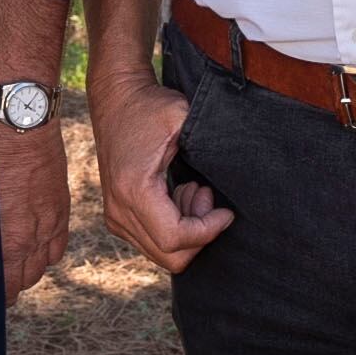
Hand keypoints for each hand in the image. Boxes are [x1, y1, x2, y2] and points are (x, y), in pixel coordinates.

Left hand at [0, 114, 71, 296]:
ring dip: (25, 271)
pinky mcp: (60, 206)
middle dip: (6, 286)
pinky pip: (57, 247)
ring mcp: (47, 222)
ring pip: (39, 267)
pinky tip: (33, 251)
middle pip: (20, 281)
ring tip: (10, 269)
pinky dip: (46, 254)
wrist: (16, 113)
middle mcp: (26, 236)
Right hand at [87, 61, 231, 273]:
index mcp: (135, 190)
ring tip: (194, 190)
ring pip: (161, 253)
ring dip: (187, 230)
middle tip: (208, 198)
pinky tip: (178, 195)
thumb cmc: (151, 106)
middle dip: (199, 234)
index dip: (207, 232)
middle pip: (169, 256)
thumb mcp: (183, 117)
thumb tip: (240, 166)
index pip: (175, 239)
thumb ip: (211, 143)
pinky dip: (173, 227)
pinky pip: (151, 241)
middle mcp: (119, 209)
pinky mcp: (116, 215)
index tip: (226, 212)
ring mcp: (115, 215)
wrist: (116, 98)